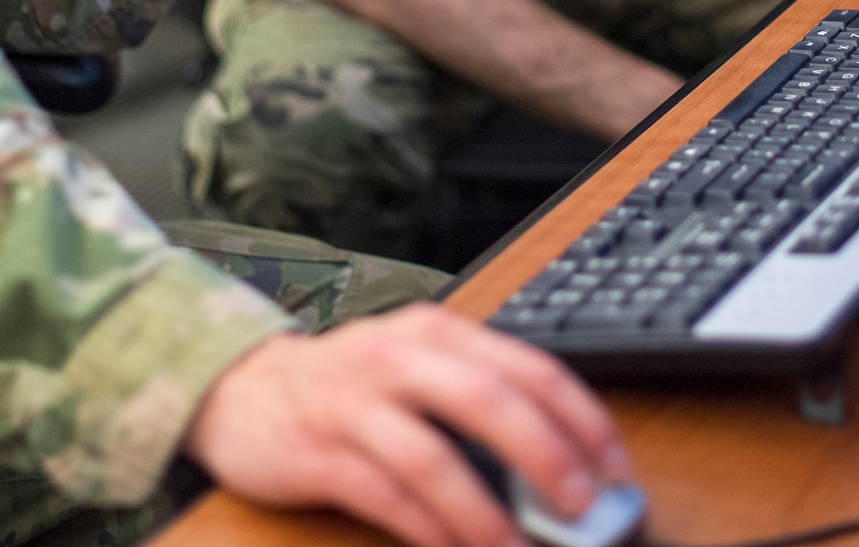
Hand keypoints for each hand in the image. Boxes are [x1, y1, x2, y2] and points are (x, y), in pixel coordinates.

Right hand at [185, 304, 632, 546]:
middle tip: (583, 506)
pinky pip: (384, 494)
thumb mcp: (416, 371)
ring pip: (432, 455)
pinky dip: (428, 529)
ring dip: (485, 511)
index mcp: (437, 331)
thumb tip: (563, 467)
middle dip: (543, 455)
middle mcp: (397, 357)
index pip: (527, 364)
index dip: (580, 417)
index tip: (616, 467)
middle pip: (485, 398)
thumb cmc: (349, 387)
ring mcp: (354, 402)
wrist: (242, 389)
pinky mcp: (318, 451)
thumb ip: (477, 401)